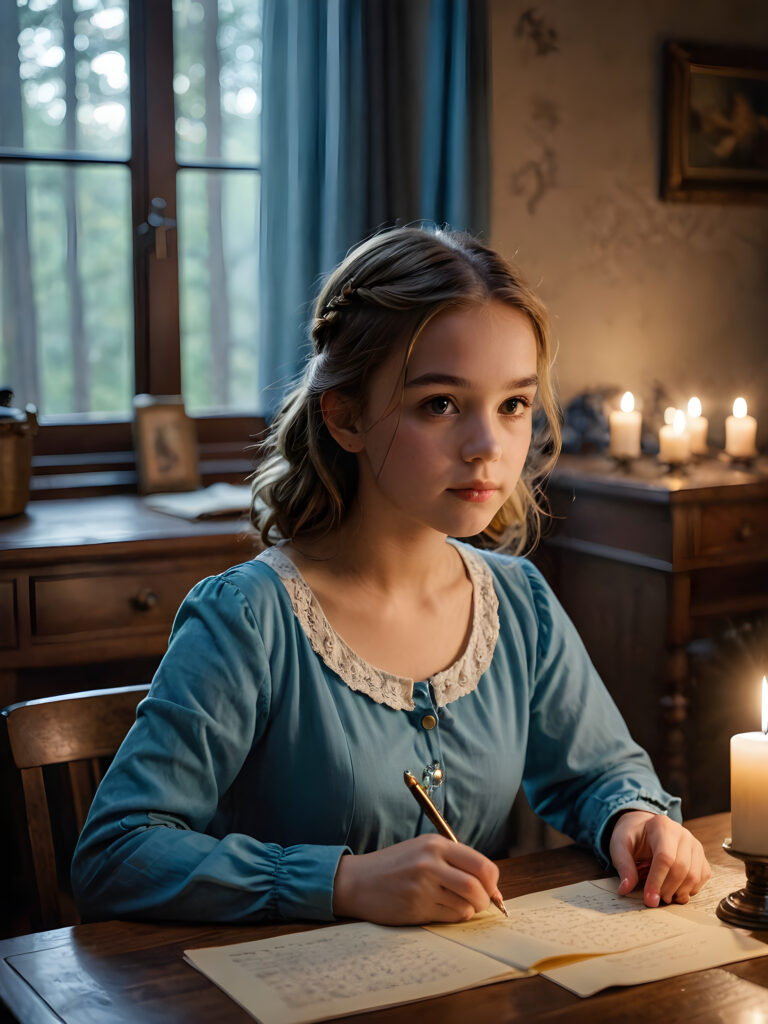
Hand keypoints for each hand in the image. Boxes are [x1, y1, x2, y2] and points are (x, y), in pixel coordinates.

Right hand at [332, 834, 502, 924]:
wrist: (357, 881)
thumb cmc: (394, 866)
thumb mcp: (422, 850)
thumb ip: (454, 861)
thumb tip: (491, 885)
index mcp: (436, 844)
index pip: (481, 864)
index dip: (492, 881)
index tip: (491, 889)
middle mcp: (431, 862)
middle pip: (477, 887)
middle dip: (486, 900)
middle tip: (481, 903)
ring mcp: (423, 886)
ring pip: (466, 905)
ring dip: (469, 910)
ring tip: (457, 905)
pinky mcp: (416, 907)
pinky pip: (450, 916)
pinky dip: (455, 917)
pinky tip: (443, 910)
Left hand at [609, 811, 710, 907]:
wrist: (644, 828)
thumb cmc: (633, 836)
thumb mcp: (620, 845)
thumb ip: (624, 865)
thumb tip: (626, 888)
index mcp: (661, 826)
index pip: (665, 857)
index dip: (657, 881)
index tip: (649, 899)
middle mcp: (682, 833)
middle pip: (682, 868)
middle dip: (667, 889)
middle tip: (654, 899)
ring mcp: (694, 845)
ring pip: (694, 875)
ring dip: (679, 892)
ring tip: (663, 895)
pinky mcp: (700, 857)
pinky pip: (701, 877)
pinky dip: (689, 890)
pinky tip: (674, 890)